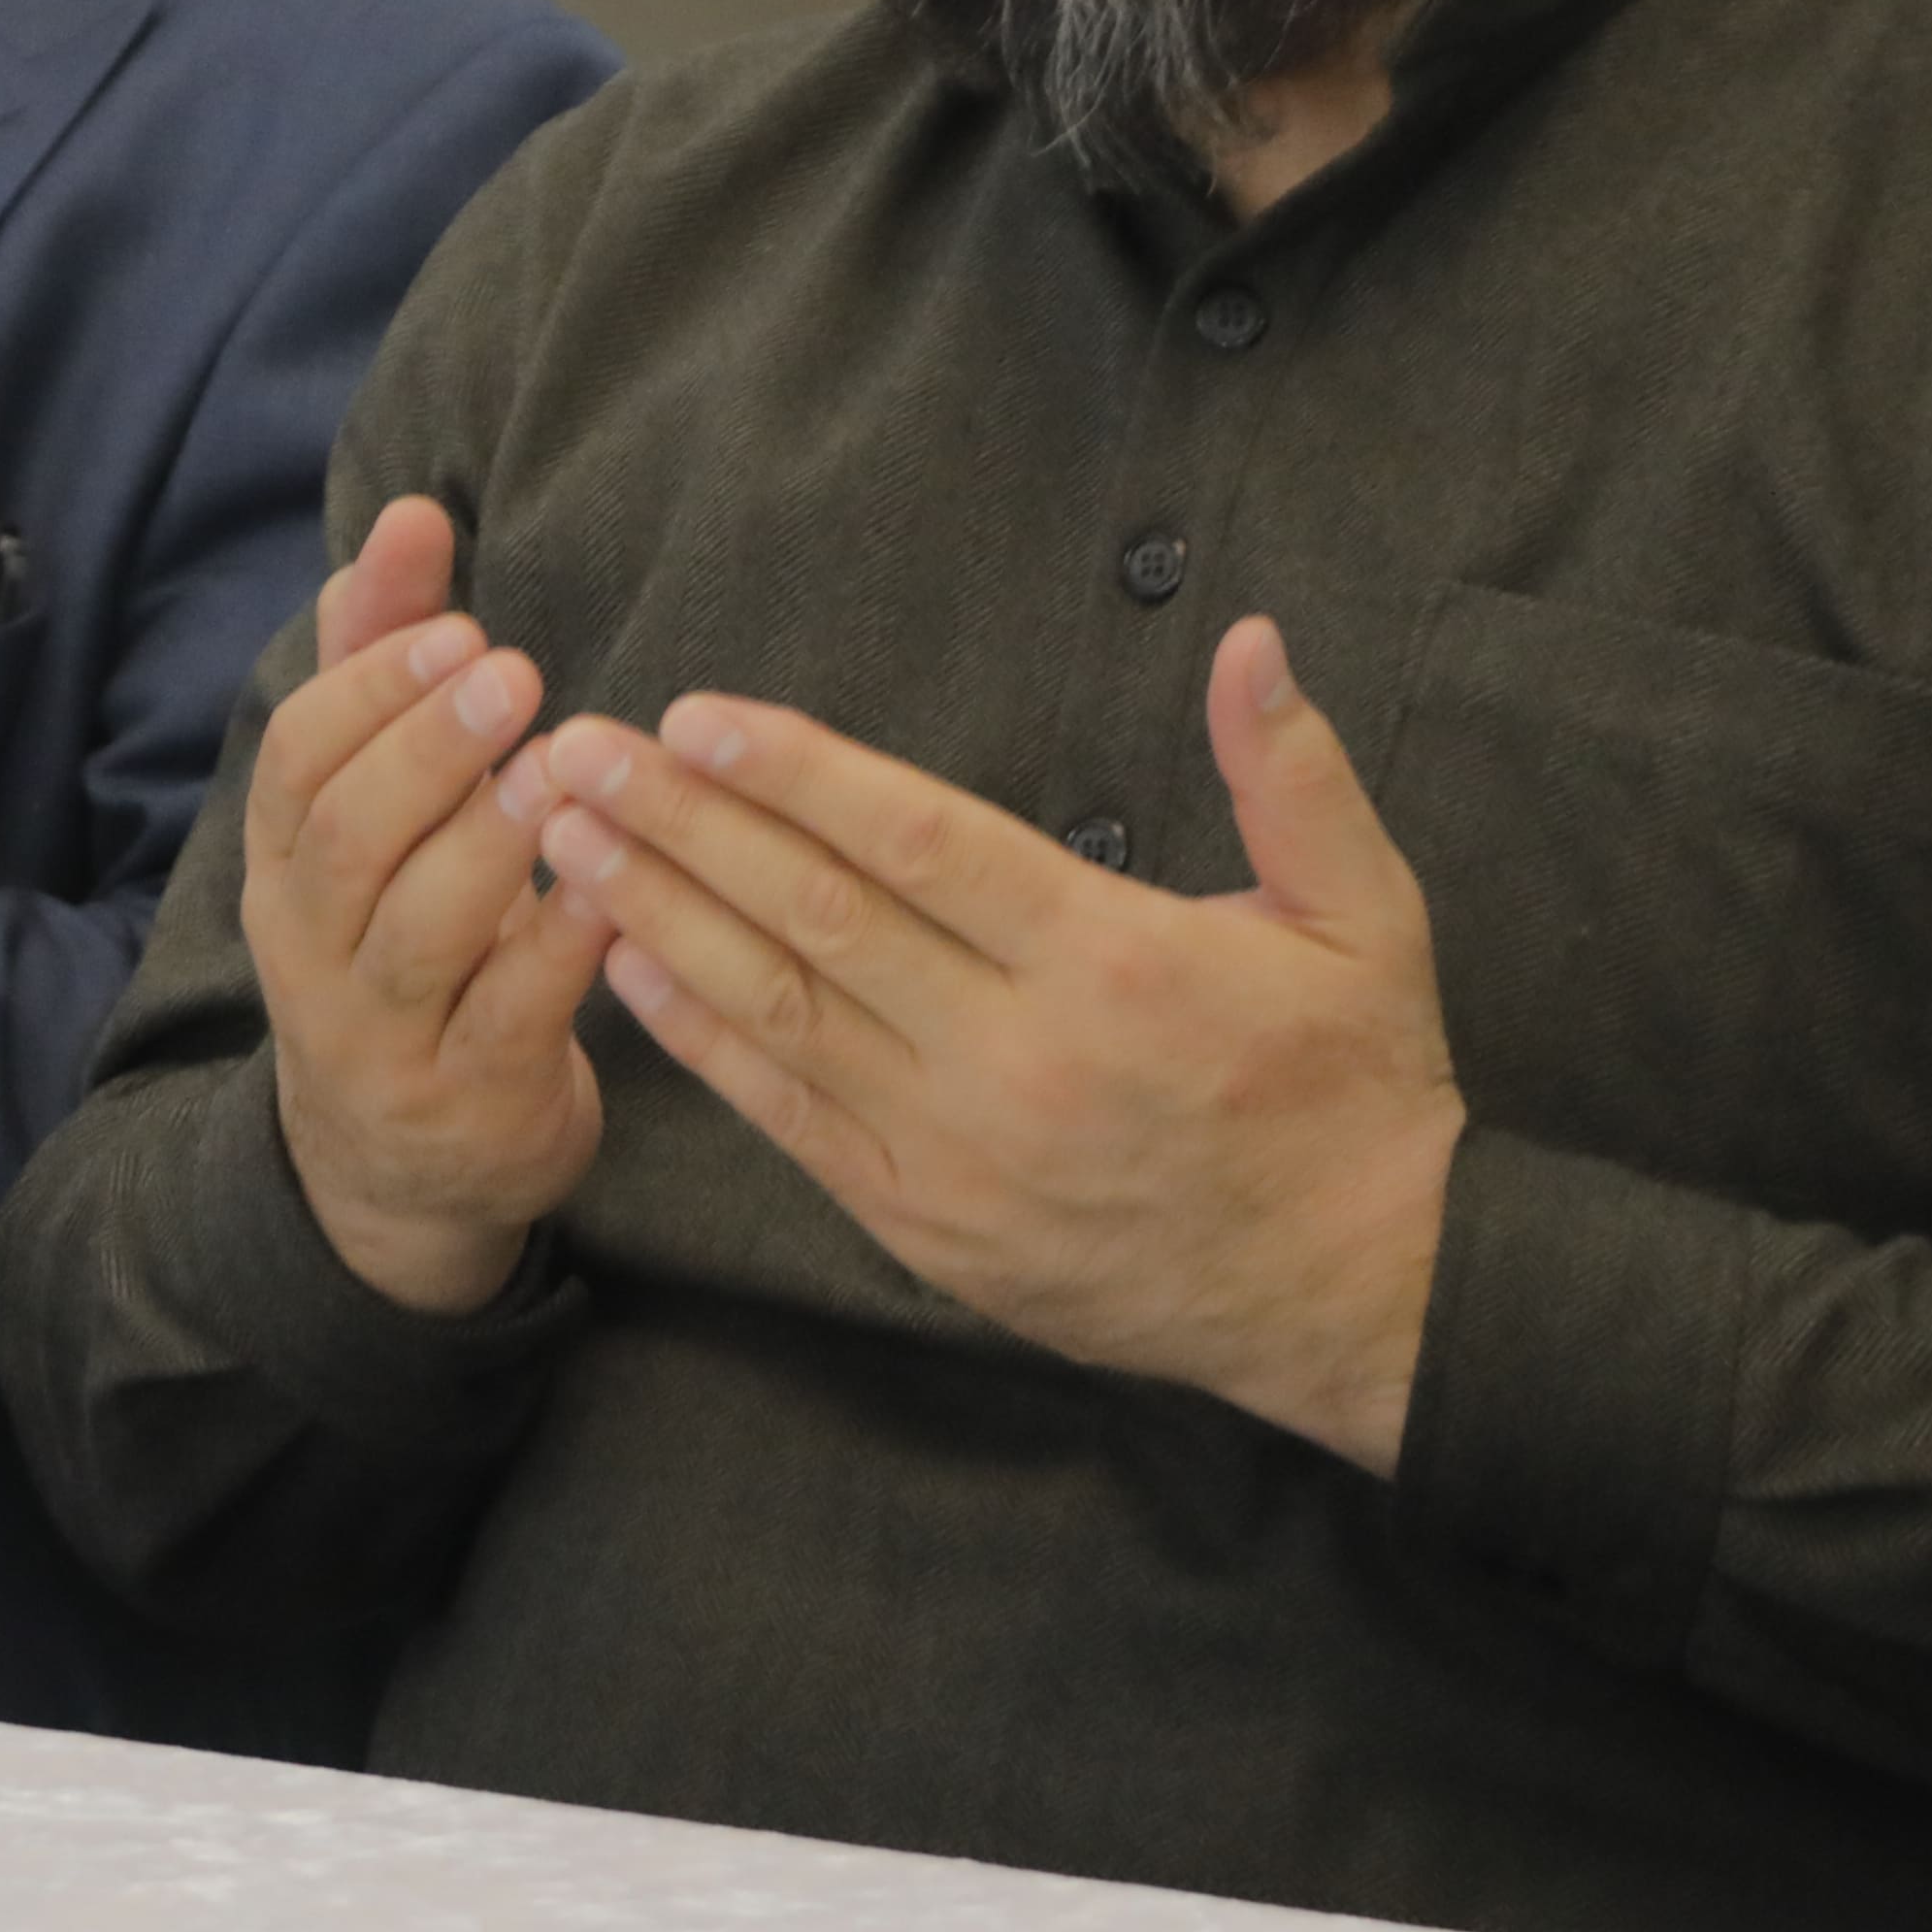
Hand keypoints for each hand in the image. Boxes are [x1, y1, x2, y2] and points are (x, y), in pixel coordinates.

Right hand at [243, 495, 610, 1316]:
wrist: (400, 1166)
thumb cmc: (401, 943)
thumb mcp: (374, 816)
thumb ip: (383, 666)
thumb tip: (410, 513)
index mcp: (284, 868)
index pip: (294, 760)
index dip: (369, 686)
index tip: (456, 622)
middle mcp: (311, 952)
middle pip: (345, 836)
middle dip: (425, 745)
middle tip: (514, 670)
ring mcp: (383, 1035)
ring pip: (417, 927)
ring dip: (489, 836)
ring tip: (563, 765)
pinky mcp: (468, 1103)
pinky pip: (509, 1015)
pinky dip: (561, 943)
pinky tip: (612, 880)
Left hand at [519, 615, 1459, 1471]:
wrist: (1359, 1296)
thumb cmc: (1356, 1090)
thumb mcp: (1365, 918)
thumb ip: (1293, 773)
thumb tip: (1247, 635)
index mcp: (1113, 963)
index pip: (920, 846)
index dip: (797, 776)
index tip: (695, 715)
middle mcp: (1018, 1057)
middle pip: (817, 920)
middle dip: (682, 826)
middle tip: (578, 750)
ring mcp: (960, 1151)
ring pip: (778, 1015)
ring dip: (657, 918)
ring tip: (567, 837)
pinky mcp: (927, 1225)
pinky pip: (788, 1118)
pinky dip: (698, 1041)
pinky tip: (623, 966)